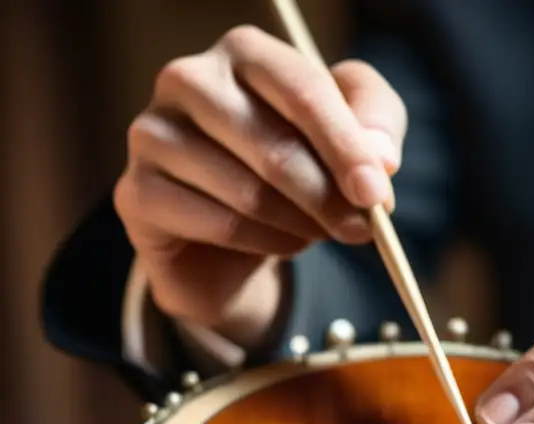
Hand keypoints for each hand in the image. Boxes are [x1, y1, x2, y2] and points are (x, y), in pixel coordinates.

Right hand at [113, 25, 405, 348]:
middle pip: (275, 148)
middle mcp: (188, 79)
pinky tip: (277, 242)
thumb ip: (377, 128)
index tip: (377, 194)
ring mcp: (152, 133)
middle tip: (362, 230)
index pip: (303, 92)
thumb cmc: (297, 168)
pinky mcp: (137, 192)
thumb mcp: (352, 138)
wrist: (233, 234)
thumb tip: (380, 159)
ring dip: (300, 225)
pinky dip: (263, 244)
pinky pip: (219, 226)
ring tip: (315, 231)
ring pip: (249, 194)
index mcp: (245, 52)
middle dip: (329, 199)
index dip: (346, 148)